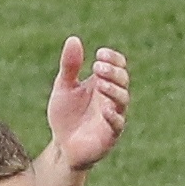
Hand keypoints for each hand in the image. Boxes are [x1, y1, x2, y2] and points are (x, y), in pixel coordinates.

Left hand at [47, 37, 131, 171]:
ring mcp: (113, 116)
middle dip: (112, 72)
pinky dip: (113, 115)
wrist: (61, 146)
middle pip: (123, 80)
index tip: (100, 53)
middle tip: (98, 67)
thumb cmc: (65, 115)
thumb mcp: (64, 87)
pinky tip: (104, 108)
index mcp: (103, 83)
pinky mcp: (110, 135)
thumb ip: (70, 66)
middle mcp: (112, 98)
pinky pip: (117, 124)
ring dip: (113, 90)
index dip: (113, 58)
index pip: (118, 66)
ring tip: (100, 83)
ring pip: (122, 100)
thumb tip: (73, 39)